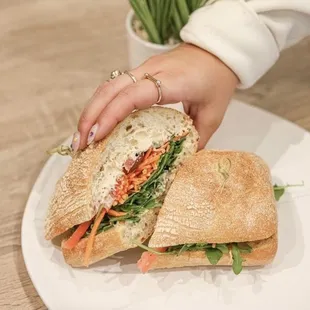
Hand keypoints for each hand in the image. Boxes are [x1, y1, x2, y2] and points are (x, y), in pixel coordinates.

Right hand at [73, 43, 237, 150]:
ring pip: (107, 86)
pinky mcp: (141, 71)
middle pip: (110, 89)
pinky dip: (101, 104)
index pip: (132, 95)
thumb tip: (179, 162)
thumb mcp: (213, 114)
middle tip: (80, 144)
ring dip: (91, 110)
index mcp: (171, 82)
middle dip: (90, 116)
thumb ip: (196, 139)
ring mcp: (143, 68)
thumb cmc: (217, 80)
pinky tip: (97, 121)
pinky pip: (115, 86)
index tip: (97, 137)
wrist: (218, 51)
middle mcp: (151, 71)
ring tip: (82, 137)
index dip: (111, 114)